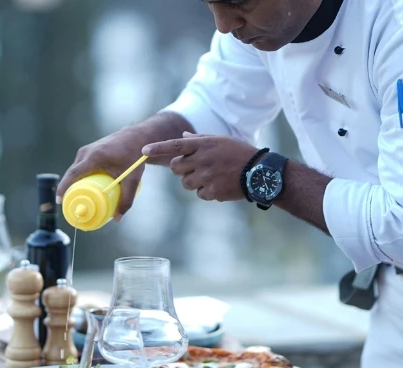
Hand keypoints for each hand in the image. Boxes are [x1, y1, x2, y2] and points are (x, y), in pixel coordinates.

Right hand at [57, 130, 150, 220]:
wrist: (135, 137)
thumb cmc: (134, 157)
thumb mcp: (132, 179)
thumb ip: (127, 199)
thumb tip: (117, 219)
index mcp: (95, 157)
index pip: (73, 173)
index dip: (64, 187)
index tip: (59, 200)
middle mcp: (87, 152)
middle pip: (72, 173)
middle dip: (67, 189)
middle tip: (68, 204)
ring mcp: (86, 150)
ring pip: (75, 169)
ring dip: (73, 182)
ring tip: (75, 197)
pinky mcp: (88, 150)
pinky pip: (79, 166)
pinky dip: (78, 176)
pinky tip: (80, 186)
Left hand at [142, 132, 259, 201]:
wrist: (259, 172)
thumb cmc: (238, 153)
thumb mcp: (220, 140)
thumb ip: (198, 140)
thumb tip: (182, 138)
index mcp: (203, 145)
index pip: (175, 146)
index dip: (157, 148)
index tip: (143, 151)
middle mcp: (202, 160)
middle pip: (176, 168)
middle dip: (182, 169)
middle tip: (197, 167)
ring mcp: (206, 177)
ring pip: (185, 183)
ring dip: (194, 181)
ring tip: (212, 176)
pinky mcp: (212, 192)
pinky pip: (199, 194)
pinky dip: (206, 191)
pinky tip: (219, 184)